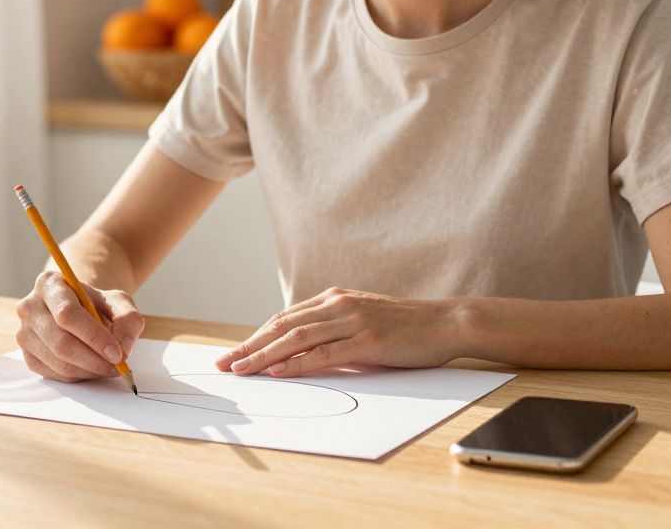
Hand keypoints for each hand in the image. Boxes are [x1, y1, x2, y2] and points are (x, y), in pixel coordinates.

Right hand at [15, 271, 144, 382]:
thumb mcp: (118, 302)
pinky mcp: (27, 355)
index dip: (94, 337)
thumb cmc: (96, 304)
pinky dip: (79, 376)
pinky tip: (92, 367)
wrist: (78, 310)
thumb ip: (127, 319)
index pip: (68, 314)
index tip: (117, 353)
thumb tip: (123, 348)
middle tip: (118, 366)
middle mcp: (29, 307)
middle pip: (61, 343)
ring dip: (89, 370)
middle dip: (94, 360)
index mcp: (49, 284)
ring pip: (58, 362)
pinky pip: (55, 374)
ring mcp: (24, 333)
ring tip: (108, 366)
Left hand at [213, 287, 463, 377]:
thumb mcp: (362, 321)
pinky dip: (297, 362)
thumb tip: (303, 351)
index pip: (283, 318)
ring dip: (264, 355)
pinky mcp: (367, 339)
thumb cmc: (405, 328)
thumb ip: (334, 330)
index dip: (255, 337)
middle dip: (249, 346)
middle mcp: (337, 305)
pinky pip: (324, 352)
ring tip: (241, 370)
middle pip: (282, 326)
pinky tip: (278, 371)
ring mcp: (352, 320)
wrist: (445, 322)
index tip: (234, 353)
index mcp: (333, 299)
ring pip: (296, 338)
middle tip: (224, 364)